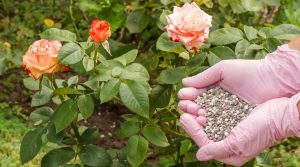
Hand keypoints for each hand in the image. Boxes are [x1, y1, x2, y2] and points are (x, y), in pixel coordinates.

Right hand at [178, 44, 299, 115]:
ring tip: (195, 112)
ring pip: (204, 117)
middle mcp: (216, 101)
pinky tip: (203, 120)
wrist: (272, 80)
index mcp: (212, 88)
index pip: (194, 94)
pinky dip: (208, 123)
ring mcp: (224, 113)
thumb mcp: (222, 70)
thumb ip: (203, 77)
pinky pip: (217, 124)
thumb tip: (183, 82)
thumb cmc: (247, 71)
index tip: (184, 95)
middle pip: (196, 107)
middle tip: (189, 105)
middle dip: (188, 106)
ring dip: (195, 115)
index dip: (187, 95)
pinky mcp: (232, 122)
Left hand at [179, 93, 299, 165]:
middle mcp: (228, 142)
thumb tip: (199, 155)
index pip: (204, 142)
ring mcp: (231, 129)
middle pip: (205, 132)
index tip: (183, 117)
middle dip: (193, 121)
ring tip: (191, 104)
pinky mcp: (233, 118)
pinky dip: (208, 108)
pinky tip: (202, 101)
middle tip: (184, 108)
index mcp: (229, 153)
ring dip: (199, 112)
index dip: (192, 130)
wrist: (280, 114)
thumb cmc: (261, 130)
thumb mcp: (238, 143)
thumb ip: (217, 149)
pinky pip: (217, 114)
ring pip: (209, 122)